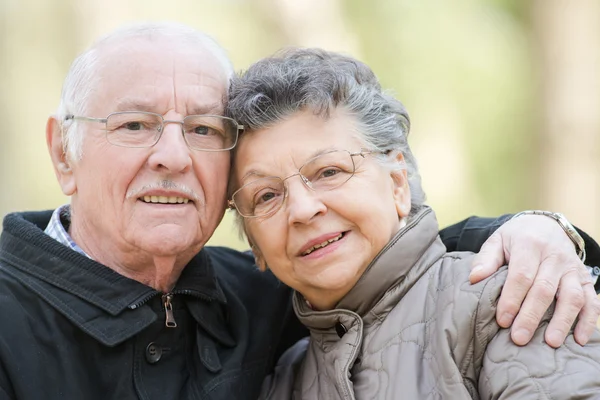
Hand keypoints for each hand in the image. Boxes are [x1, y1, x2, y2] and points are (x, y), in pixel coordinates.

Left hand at [469, 214, 599, 347]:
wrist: (545, 225)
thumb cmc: (516, 238)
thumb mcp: (497, 241)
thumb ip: (485, 260)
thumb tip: (474, 278)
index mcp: (529, 245)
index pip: (521, 275)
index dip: (512, 299)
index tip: (502, 320)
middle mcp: (555, 255)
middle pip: (544, 289)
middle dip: (531, 315)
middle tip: (519, 338)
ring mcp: (573, 267)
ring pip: (572, 296)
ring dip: (563, 321)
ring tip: (551, 343)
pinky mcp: (585, 278)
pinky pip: (592, 300)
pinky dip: (589, 320)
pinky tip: (580, 339)